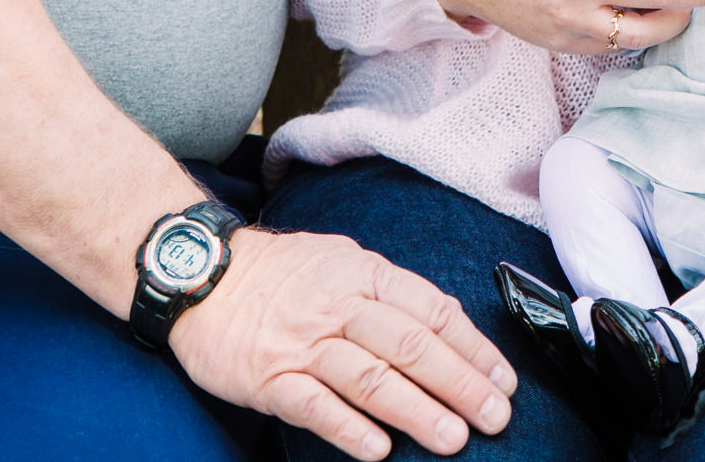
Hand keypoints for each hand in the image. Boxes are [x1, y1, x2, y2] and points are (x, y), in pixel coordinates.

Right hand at [172, 227, 517, 458]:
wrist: (202, 274)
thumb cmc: (280, 272)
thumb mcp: (340, 260)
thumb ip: (385, 292)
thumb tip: (441, 325)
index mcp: (364, 273)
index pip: (432, 310)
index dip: (472, 347)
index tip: (503, 379)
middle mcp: (339, 305)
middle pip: (410, 345)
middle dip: (460, 383)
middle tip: (495, 415)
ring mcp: (304, 343)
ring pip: (371, 378)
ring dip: (417, 411)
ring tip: (453, 439)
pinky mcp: (269, 378)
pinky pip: (315, 406)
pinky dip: (350, 428)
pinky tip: (379, 450)